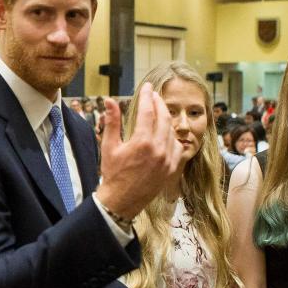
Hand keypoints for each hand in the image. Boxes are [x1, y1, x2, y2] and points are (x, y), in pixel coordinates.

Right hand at [95, 84, 181, 219]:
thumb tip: (109, 100)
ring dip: (165, 119)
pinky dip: (172, 137)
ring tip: (158, 112)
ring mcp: (168, 160)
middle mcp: (158, 149)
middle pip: (164, 117)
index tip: (147, 86)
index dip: (147, 96)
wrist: (122, 201)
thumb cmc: (113, 174)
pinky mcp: (172, 168)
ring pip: (172, 131)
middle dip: (159, 103)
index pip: (148, 111)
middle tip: (154, 95)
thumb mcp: (109, 146)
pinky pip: (177, 146)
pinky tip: (165, 133)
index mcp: (142, 142)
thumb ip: (112, 122)